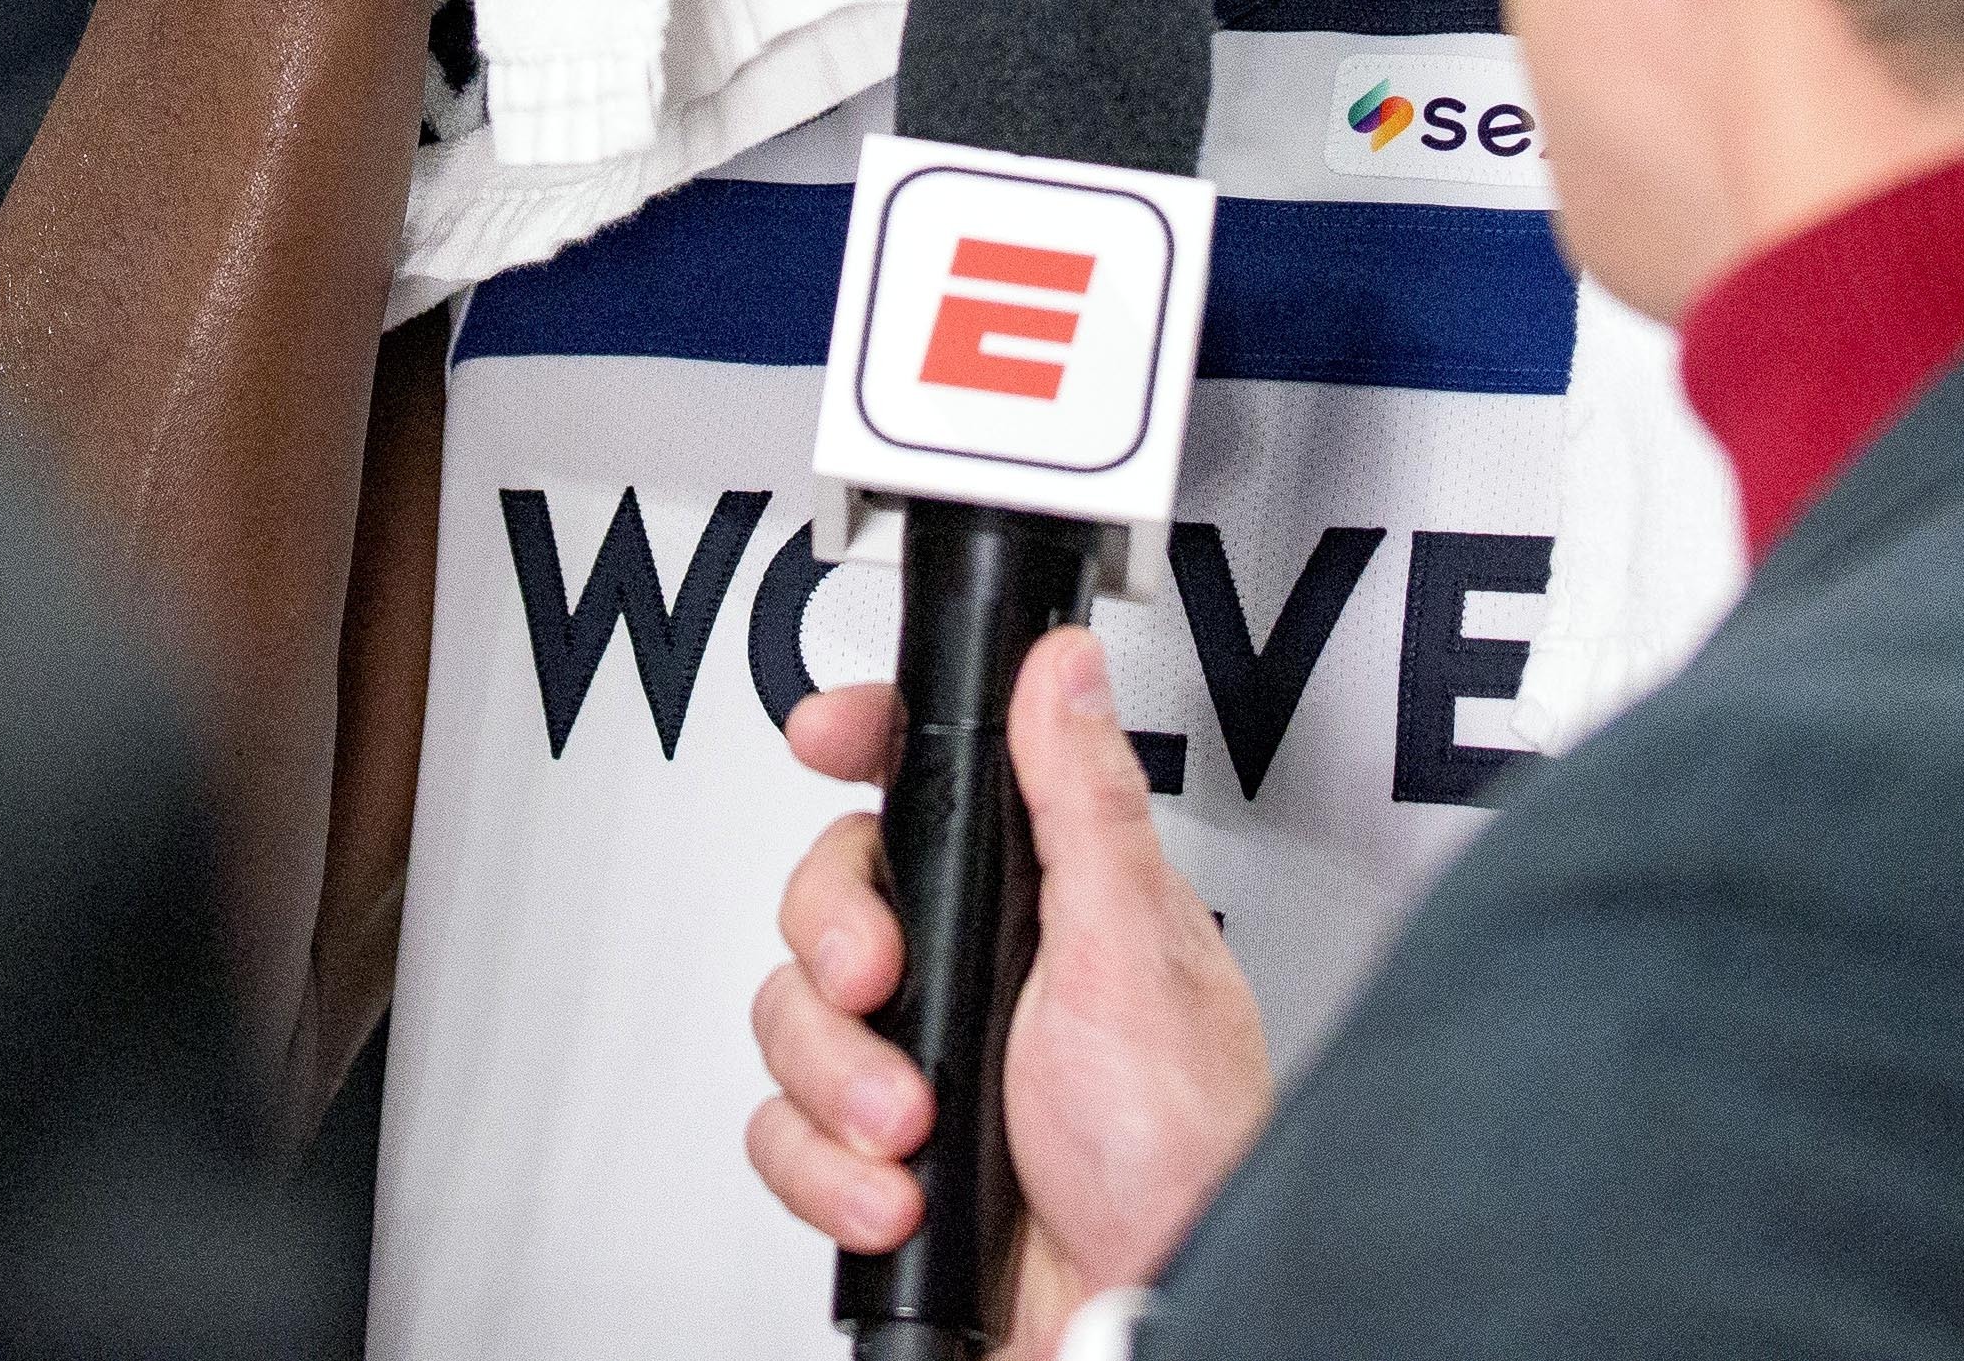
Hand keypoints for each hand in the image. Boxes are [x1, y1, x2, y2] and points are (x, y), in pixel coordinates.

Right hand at [749, 631, 1270, 1359]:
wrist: (1144, 1315)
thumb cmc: (1181, 1151)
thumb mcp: (1135, 955)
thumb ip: (1086, 804)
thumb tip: (1063, 668)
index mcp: (1042, 899)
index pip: (934, 780)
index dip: (869, 743)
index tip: (827, 734)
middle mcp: (975, 972)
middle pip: (831, 896)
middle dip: (837, 947)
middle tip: (882, 985)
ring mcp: (923, 1064)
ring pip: (792, 1017)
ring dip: (836, 1082)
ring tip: (911, 1125)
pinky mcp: (877, 1155)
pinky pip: (783, 1133)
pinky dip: (825, 1171)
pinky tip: (895, 1193)